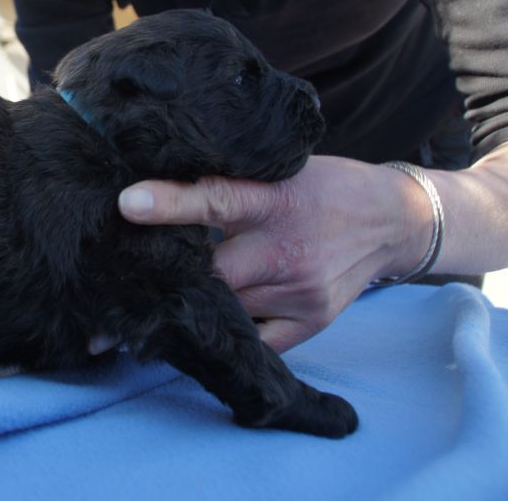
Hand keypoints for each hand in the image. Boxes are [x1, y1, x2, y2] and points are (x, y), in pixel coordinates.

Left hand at [117, 156, 432, 352]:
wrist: (392, 221)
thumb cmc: (319, 188)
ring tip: (155, 297)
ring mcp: (300, 292)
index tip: (127, 203)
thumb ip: (228, 181)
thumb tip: (155, 188)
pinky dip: (227, 327)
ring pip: (225, 306)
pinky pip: (253, 339)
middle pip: (211, 272)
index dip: (170, 202)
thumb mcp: (279, 168)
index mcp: (276, 200)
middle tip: (114, 281)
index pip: (216, 198)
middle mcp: (287, 250)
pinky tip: (205, 318)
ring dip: (192, 300)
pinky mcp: (311, 322)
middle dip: (166, 276)